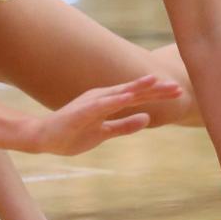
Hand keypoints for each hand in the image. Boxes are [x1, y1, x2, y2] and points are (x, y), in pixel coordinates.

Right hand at [30, 75, 181, 154]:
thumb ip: (124, 126)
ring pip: (117, 94)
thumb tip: (147, 118)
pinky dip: (114, 100)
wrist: (42, 138)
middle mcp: (99, 98)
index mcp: (105, 102)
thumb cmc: (71, 133)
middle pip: (131, 92)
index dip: (157, 94)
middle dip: (154, 89)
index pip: (136, 97)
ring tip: (154, 81)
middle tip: (177, 87)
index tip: (178, 92)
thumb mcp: (104, 132)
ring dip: (136, 88)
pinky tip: (127, 97)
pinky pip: (99, 106)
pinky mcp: (79, 113)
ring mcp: (89, 104)